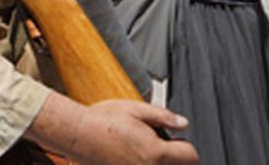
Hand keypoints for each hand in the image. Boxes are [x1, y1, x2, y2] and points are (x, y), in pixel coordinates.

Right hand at [67, 99, 197, 163]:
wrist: (76, 135)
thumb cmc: (101, 121)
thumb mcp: (135, 109)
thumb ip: (163, 116)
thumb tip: (183, 123)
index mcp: (157, 153)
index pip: (191, 157)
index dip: (184, 146)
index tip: (174, 142)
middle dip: (174, 158)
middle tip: (156, 146)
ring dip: (158, 163)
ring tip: (142, 153)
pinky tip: (130, 159)